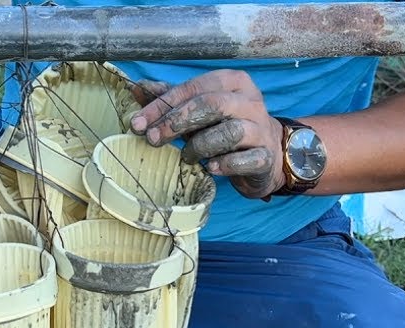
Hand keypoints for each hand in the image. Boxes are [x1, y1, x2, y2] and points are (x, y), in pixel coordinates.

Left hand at [129, 71, 285, 198]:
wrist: (265, 156)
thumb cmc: (225, 127)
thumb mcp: (198, 111)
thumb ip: (171, 100)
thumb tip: (138, 88)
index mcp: (233, 82)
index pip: (194, 88)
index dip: (163, 105)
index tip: (137, 123)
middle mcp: (250, 101)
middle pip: (212, 104)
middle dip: (177, 122)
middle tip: (153, 139)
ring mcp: (261, 129)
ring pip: (230, 132)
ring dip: (200, 146)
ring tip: (187, 157)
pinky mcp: (266, 156)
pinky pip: (246, 160)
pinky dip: (225, 165)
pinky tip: (211, 169)